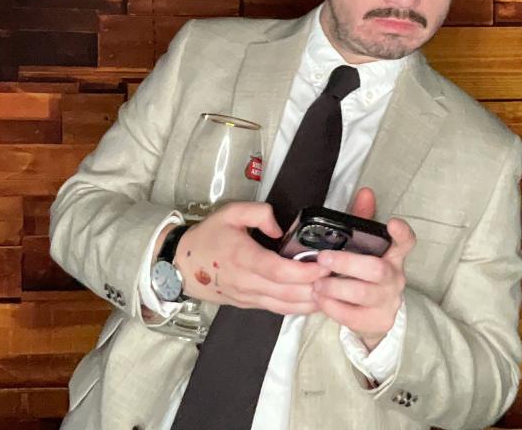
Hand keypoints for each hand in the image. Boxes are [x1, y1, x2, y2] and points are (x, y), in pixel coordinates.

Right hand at [174, 202, 330, 314]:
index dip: (302, 271)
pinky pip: (277, 309)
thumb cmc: (209, 236)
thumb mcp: (230, 212)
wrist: (182, 265)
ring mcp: (248, 297)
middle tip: (339, 278)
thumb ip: (258, 212)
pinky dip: (298, 308)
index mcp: (242, 257)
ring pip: (285, 306)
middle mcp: (247, 282)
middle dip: (315, 288)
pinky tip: (315, 301)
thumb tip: (279, 227)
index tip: (323, 265)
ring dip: (310, 302)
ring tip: (333, 292)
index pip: (276, 270)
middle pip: (287, 292)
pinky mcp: (250, 305)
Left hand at [311, 187, 415, 350]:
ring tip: (315, 283)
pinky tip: (319, 299)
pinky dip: (332, 307)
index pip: (407, 242)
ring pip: (362, 294)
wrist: (375, 315)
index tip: (392, 223)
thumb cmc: (365, 274)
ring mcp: (388, 301)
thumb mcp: (365, 247)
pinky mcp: (376, 321)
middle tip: (322, 259)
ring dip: (334, 287)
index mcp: (394, 256)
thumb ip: (363, 220)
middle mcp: (395, 278)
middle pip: (377, 270)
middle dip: (347, 263)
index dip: (402, 233)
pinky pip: (352, 316)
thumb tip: (365, 192)